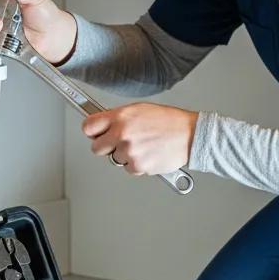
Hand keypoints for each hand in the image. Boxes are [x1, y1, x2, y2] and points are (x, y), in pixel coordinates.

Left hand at [83, 102, 198, 175]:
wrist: (190, 135)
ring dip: (125, 156)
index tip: (95, 134)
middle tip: (121, 143)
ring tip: (143, 146)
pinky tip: (149, 154)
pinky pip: (129, 169)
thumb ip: (119, 118)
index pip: (88, 126)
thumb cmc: (169, 122)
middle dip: (107, 147)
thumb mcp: (140, 110)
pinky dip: (137, 165)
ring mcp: (129, 151)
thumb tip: (104, 125)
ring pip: (114, 159)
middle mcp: (122, 133)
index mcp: (121, 117)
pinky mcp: (137, 166)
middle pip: (96, 148)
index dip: (92, 131)